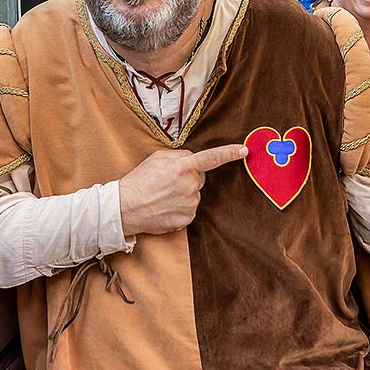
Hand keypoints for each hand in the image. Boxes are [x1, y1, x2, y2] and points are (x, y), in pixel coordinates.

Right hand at [119, 144, 247, 235]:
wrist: (125, 208)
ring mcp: (189, 204)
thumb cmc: (139, 180)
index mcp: (183, 167)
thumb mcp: (157, 158)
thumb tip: (193, 159)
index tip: (244, 150)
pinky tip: (165, 206)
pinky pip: (189, 209)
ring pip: (194, 194)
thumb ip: (180, 156)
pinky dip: (180, 207)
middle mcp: (190, 186)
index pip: (212, 158)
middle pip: (199, 178)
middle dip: (188, 177)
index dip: (230, 153)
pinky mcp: (186, 219)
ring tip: (162, 195)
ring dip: (183, 193)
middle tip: (167, 181)